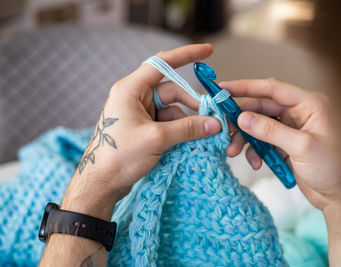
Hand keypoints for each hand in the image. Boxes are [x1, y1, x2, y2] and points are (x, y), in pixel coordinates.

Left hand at [62, 44, 220, 219]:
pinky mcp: (143, 128)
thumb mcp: (157, 139)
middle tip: (213, 118)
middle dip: (192, 105)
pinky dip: (180, 130)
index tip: (208, 51)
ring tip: (203, 136)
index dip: (186, 55)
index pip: (161, 63)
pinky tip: (190, 142)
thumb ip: (188, 128)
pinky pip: (167, 122)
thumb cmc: (119, 156)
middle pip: (172, 91)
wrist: (101, 184)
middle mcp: (135, 97)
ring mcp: (139, 113)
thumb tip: (215, 123)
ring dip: (188, 121)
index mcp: (131, 90)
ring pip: (172, 109)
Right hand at [220, 78, 340, 210]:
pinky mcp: (287, 143)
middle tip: (223, 129)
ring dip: (245, 137)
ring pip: (260, 124)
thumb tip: (243, 117)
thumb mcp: (301, 147)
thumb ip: (270, 131)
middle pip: (262, 107)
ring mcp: (293, 128)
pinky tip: (255, 162)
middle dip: (241, 119)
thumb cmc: (334, 170)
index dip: (246, 87)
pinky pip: (264, 140)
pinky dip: (256, 150)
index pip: (273, 89)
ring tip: (232, 151)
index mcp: (310, 104)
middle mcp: (300, 112)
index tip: (223, 89)